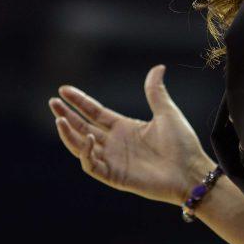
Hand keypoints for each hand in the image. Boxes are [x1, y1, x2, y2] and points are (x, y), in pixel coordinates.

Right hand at [48, 64, 212, 205]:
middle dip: (66, 114)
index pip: (94, 112)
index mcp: (124, 127)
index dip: (79, 101)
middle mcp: (114, 143)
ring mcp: (113, 160)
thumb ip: (155, 92)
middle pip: (82, 126)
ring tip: (59, 118)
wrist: (191, 170)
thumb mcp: (167, 112)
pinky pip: (92, 165)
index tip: (64, 89)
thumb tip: (158, 67)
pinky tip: (88, 136)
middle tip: (52, 102)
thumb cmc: (182, 144)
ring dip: (69, 133)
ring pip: (81, 146)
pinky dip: (86, 152)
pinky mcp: (115, 176)